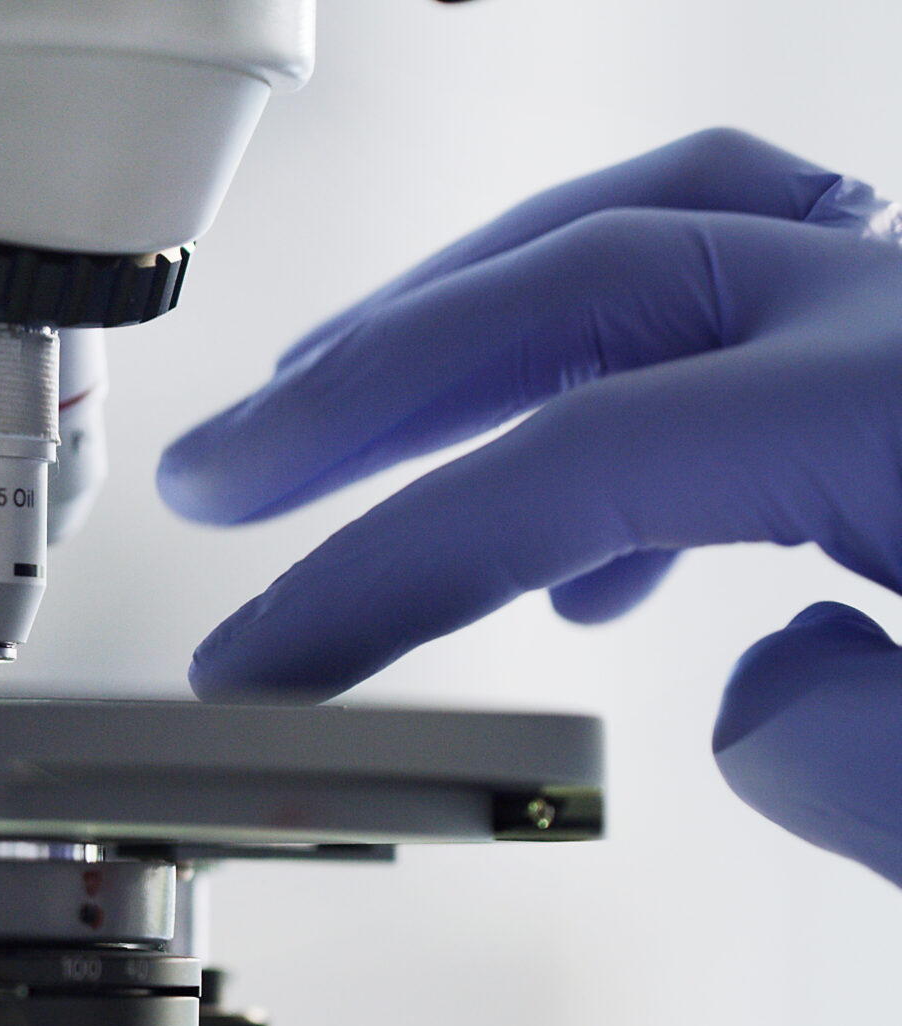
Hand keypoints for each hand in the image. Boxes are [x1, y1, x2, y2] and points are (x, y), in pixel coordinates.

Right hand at [159, 129, 901, 884]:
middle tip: (216, 474)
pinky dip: (616, 377)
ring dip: (468, 325)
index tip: (256, 662)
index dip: (388, 558)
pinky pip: (752, 297)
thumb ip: (864, 763)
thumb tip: (747, 701)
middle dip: (369, 377)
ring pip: (664, 234)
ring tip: (329, 431)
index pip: (584, 460)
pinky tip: (588, 550)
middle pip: (589, 276)